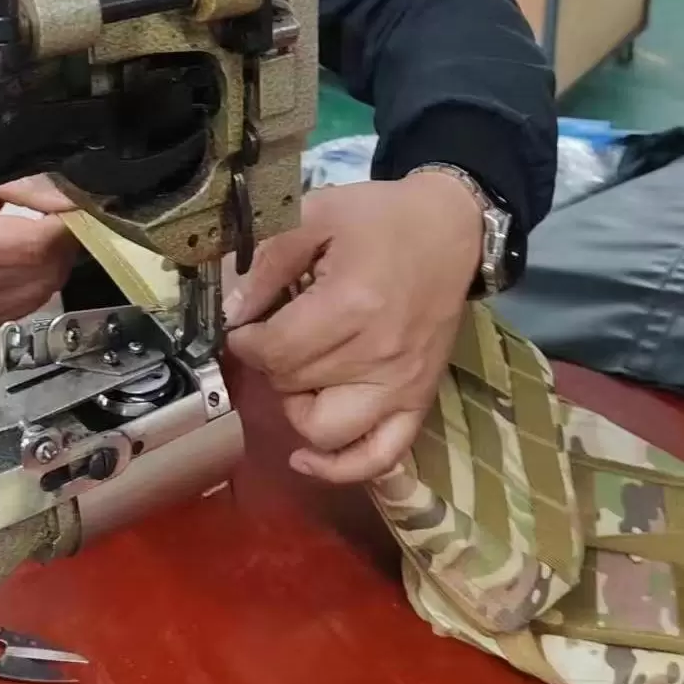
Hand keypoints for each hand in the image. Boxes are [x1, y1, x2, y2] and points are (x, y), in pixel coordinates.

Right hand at [0, 175, 78, 329]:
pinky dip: (39, 280)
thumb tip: (71, 199)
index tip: (68, 206)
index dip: (64, 225)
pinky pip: (32, 302)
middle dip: (62, 242)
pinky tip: (24, 262)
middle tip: (55, 218)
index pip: (38, 243)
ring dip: (54, 261)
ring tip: (38, 237)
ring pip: (46, 288)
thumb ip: (25, 189)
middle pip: (47, 268)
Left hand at [225, 173, 482, 482]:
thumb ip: (267, 262)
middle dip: (271, 363)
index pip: (274, 351)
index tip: (248, 324)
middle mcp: (378, 356)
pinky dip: (340, 467)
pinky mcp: (418, 402)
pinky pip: (379, 457)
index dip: (246, 341)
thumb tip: (232, 314)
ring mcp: (402, 386)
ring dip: (297, 408)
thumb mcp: (315, 215)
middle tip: (278, 334)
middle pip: (293, 387)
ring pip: (325, 430)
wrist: (450, 231)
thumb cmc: (380, 220)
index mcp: (351, 305)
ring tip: (299, 375)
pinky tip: (306, 458)